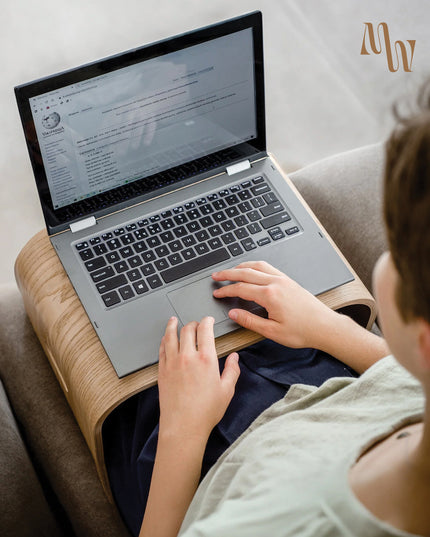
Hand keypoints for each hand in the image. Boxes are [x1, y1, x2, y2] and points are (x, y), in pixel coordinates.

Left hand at [157, 316, 239, 440]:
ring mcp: (172, 363)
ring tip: (173, 320)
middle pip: (187, 330)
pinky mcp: (162, 370)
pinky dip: (164, 340)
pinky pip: (162, 349)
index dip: (207, 321)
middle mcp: (188, 357)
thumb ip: (232, 371)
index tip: (208, 320)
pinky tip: (165, 338)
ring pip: (171, 336)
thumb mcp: (227, 391)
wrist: (183, 426)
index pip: (205, 330)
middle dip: (193, 323)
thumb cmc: (205, 412)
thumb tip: (235, 358)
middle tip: (195, 323)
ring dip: (173, 325)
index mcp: (206, 359)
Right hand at [212, 260, 338, 349]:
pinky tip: (252, 270)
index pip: (241, 289)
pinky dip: (255, 266)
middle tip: (216, 275)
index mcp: (270, 295)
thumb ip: (250, 321)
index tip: (217, 293)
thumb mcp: (272, 332)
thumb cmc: (302, 331)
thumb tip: (234, 314)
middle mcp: (276, 283)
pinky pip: (268, 267)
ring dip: (241, 266)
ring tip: (230, 270)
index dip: (226, 290)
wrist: (325, 327)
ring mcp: (283, 279)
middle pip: (246, 272)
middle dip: (228, 273)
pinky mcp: (289, 280)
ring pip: (257, 266)